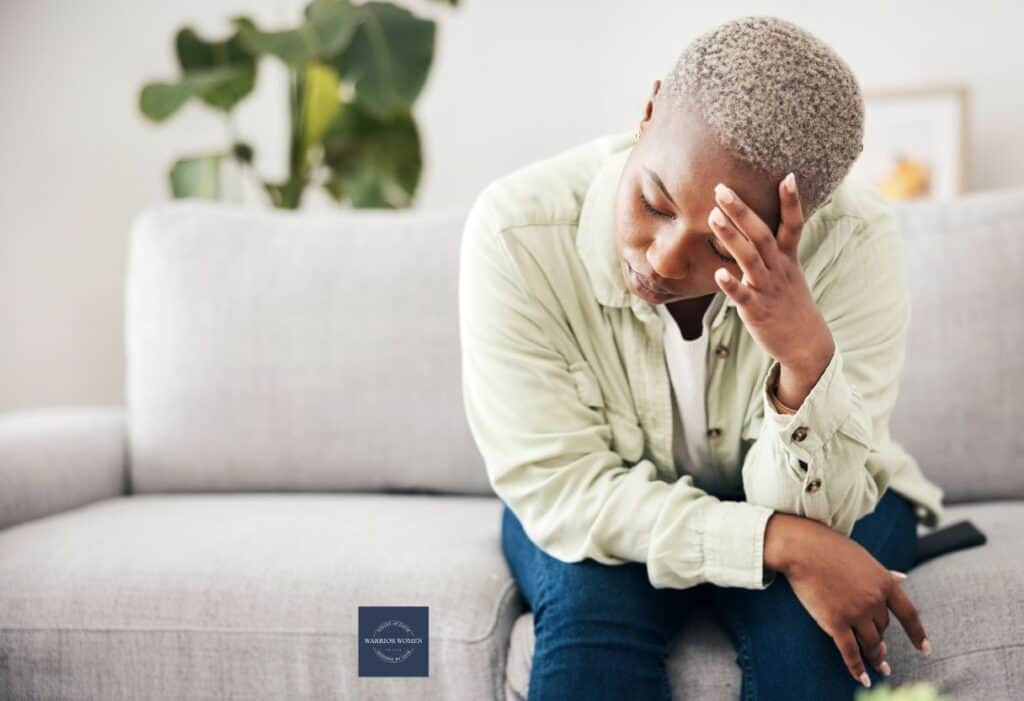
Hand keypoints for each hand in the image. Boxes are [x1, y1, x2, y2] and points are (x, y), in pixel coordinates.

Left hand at [708, 174, 831, 372]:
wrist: (806, 343)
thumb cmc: (790, 303)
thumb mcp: (788, 271)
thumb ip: (775, 248)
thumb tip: (755, 224)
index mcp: (787, 258)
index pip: (793, 225)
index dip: (791, 202)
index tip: (789, 176)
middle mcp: (778, 269)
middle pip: (762, 235)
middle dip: (741, 211)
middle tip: (721, 189)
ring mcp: (768, 289)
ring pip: (750, 259)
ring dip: (731, 238)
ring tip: (713, 217)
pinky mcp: (756, 310)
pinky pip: (742, 295)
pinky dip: (731, 284)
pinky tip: (718, 273)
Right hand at [764, 512, 931, 686]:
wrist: (803, 548)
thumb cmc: (830, 548)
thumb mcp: (863, 558)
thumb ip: (883, 573)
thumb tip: (903, 578)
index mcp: (884, 583)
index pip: (909, 614)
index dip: (917, 634)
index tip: (924, 649)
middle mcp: (874, 600)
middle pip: (883, 627)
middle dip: (881, 636)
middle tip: (880, 650)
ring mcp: (856, 613)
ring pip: (871, 643)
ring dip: (875, 656)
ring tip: (879, 667)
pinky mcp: (835, 622)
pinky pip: (850, 652)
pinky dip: (857, 668)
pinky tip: (863, 679)